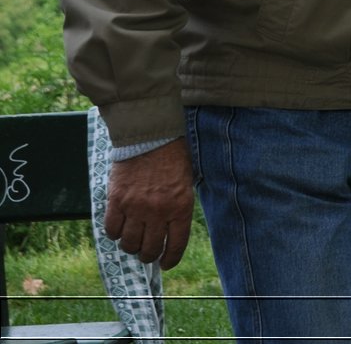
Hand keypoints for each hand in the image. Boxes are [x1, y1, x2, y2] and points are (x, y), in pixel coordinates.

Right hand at [104, 140, 192, 269]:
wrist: (151, 138)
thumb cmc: (173, 160)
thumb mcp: (186, 186)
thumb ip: (178, 210)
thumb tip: (170, 236)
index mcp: (181, 207)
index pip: (176, 245)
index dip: (170, 259)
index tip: (166, 264)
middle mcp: (158, 211)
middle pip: (150, 249)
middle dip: (149, 256)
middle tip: (147, 253)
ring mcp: (136, 207)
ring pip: (129, 243)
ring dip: (130, 247)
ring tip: (132, 241)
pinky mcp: (116, 201)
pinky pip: (111, 229)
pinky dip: (114, 233)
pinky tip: (119, 228)